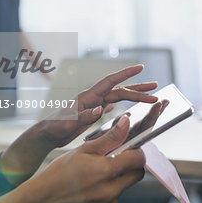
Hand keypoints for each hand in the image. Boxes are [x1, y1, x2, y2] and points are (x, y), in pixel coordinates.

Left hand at [0, 65, 156, 183]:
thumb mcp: (69, 122)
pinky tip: (127, 106)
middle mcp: (93, 98)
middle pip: (120, 90)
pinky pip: (112, 106)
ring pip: (118, 98)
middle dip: (138, 88)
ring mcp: (93, 105)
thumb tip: (101, 109)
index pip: (110, 81)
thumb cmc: (54, 127)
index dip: (126, 74)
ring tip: (149, 95)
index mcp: (88, 96)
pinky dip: (122, 105)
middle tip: (156, 87)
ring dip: (134, 96)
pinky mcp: (92, 114)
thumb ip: (84, 115)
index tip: (141, 68)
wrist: (46, 134)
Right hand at [0, 115, 145, 202]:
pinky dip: (110, 188)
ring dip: (119, 176)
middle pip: (138, 174)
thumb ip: (109, 138)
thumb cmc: (60, 172)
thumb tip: (126, 123)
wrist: (44, 198)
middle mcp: (111, 190)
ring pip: (127, 185)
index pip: (138, 159)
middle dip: (131, 164)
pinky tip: (94, 184)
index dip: (136, 151)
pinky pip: (117, 196)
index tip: (129, 147)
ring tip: (99, 172)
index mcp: (106, 171)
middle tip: (116, 158)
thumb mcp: (84, 149)